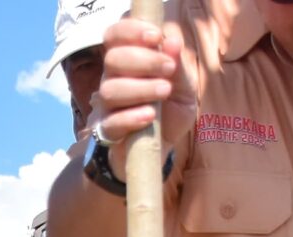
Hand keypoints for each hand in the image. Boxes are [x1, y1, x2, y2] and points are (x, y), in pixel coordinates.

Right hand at [94, 17, 197, 166]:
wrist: (162, 150)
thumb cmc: (170, 113)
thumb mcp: (184, 88)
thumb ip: (178, 66)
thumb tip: (172, 41)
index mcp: (129, 61)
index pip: (115, 35)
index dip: (130, 30)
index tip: (155, 36)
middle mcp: (113, 79)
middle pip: (113, 59)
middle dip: (143, 60)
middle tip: (169, 69)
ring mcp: (108, 106)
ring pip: (110, 89)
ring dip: (140, 88)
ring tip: (165, 92)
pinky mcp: (107, 132)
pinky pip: (111, 121)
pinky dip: (132, 116)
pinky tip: (151, 116)